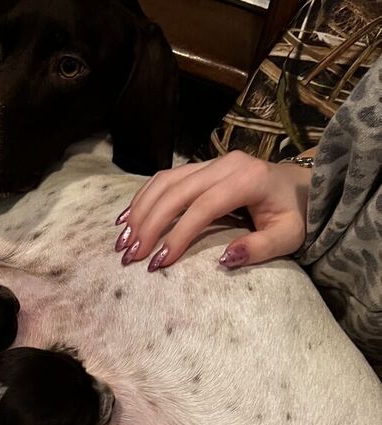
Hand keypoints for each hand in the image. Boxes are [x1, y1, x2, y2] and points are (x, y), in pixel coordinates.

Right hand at [113, 149, 312, 271]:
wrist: (301, 186)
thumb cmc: (294, 215)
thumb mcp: (288, 237)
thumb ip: (260, 248)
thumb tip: (224, 258)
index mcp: (248, 179)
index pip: (204, 206)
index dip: (178, 234)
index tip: (159, 262)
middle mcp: (226, 164)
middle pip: (177, 191)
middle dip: (149, 224)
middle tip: (130, 255)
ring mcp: (211, 162)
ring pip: (165, 181)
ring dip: (140, 210)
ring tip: (123, 241)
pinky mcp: (201, 167)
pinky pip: (165, 178)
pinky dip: (143, 197)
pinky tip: (126, 219)